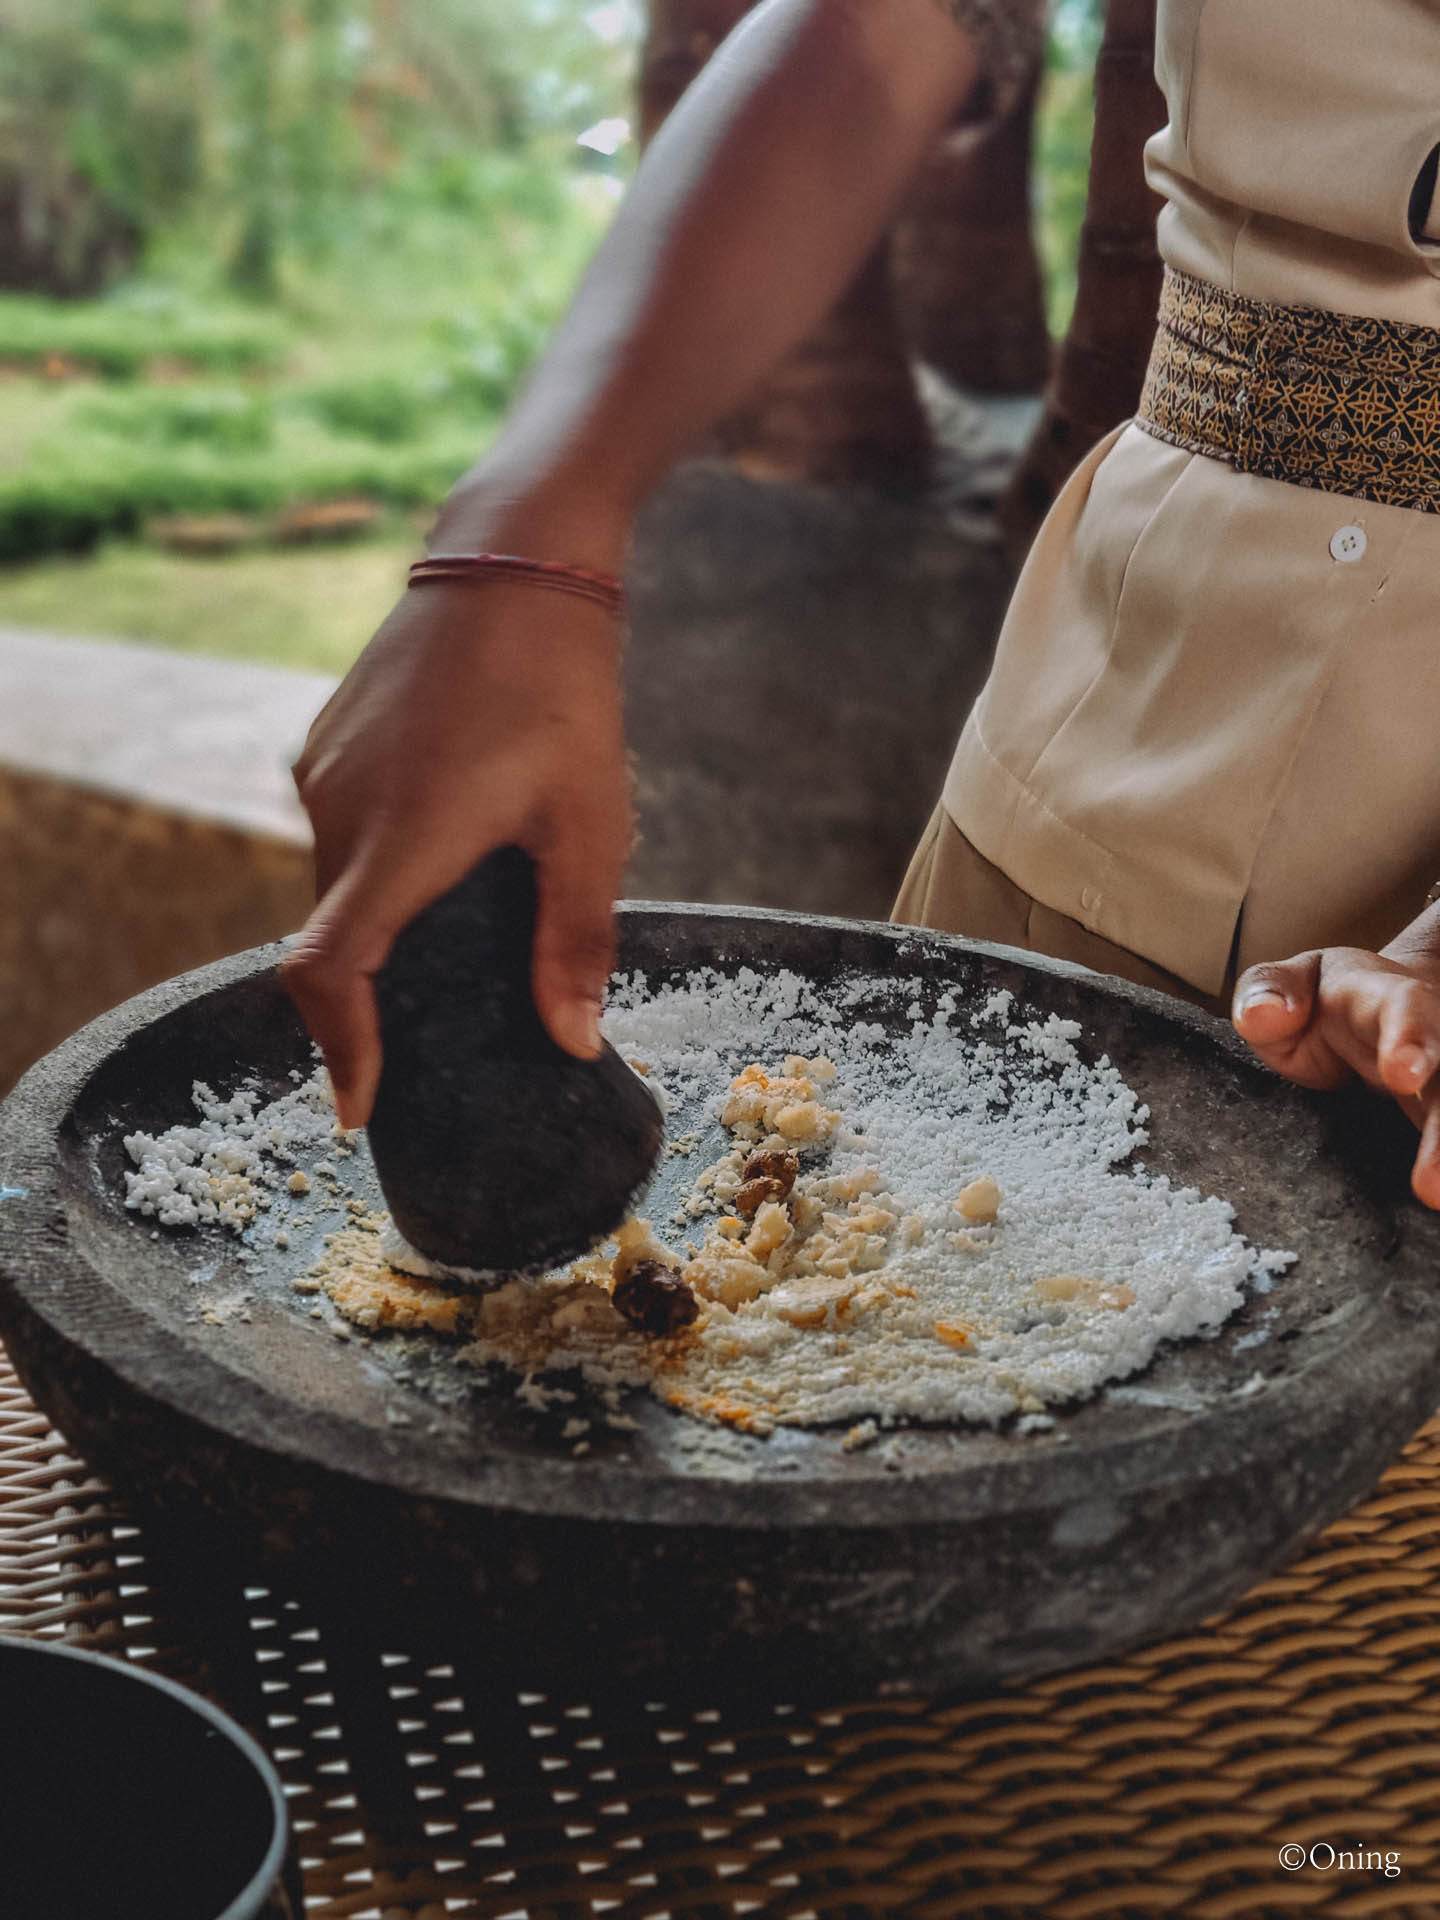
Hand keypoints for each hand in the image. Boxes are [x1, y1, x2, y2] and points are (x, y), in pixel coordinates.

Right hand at [282, 571, 630, 1128]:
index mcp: (400, 839)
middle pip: (331, 938)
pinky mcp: (327, 741)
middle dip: (363, 1005)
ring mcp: (325, 770)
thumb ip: (577, 940)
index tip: (360, 1105)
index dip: (339, 1048)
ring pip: (333, 886)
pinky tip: (436, 875)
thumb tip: (573, 1041)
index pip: (330, 970)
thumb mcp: (591, 823)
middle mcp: (340, 809)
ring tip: (438, 964)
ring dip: (372, 935)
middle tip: (417, 1051)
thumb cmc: (563, 689)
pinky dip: (371, 879)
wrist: (515, 556)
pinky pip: (337, 835)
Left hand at [1232, 938, 1439, 1206]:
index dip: (1409, 1039)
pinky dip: (1439, 1165)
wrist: (1365, 1004)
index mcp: (1384, 997)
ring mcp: (1439, 1081)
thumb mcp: (1287, 983)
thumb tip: (1263, 1014)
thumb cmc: (1319, 1000)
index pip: (1405, 1010)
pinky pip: (1438, 1137)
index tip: (1403, 1073)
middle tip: (1432, 1182)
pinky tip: (1436, 1202)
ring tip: (1434, 1199)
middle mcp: (1429, 1038)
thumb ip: (1270, 990)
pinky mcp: (1435, 1116)